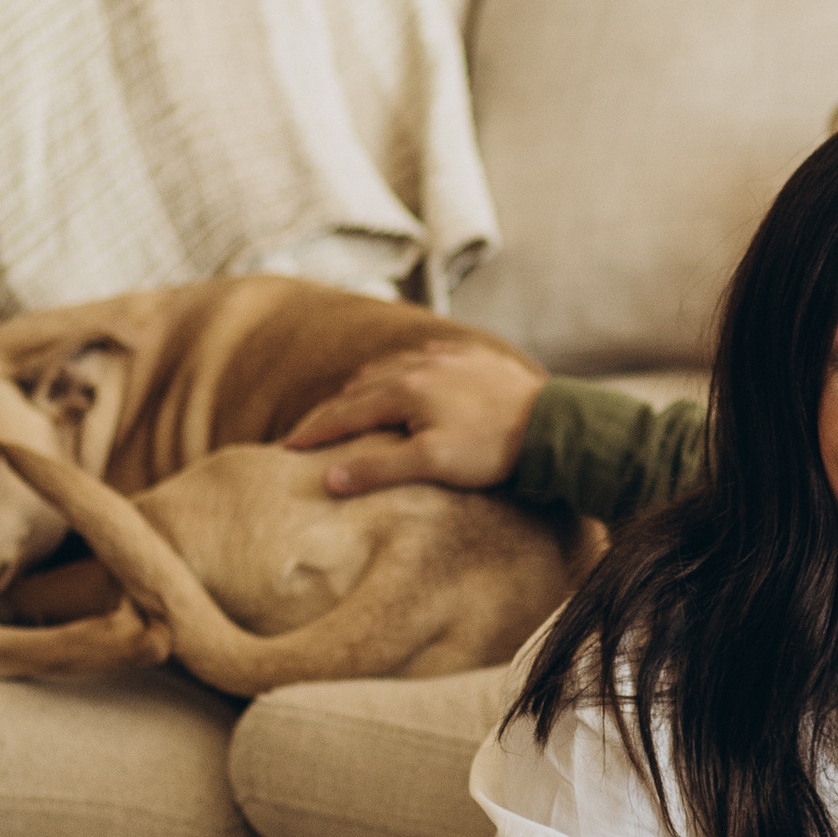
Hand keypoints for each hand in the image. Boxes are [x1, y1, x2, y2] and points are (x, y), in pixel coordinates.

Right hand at [283, 343, 546, 497]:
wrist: (550, 423)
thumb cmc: (491, 449)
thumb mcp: (431, 463)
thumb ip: (377, 468)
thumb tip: (328, 479)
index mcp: (403, 390)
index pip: (343, 412)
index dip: (313, 432)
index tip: (286, 447)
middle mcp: (418, 365)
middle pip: (360, 387)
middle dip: (332, 409)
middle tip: (311, 429)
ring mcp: (445, 357)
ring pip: (390, 367)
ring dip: (363, 386)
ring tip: (349, 401)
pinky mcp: (470, 357)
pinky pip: (422, 357)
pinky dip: (399, 369)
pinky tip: (405, 376)